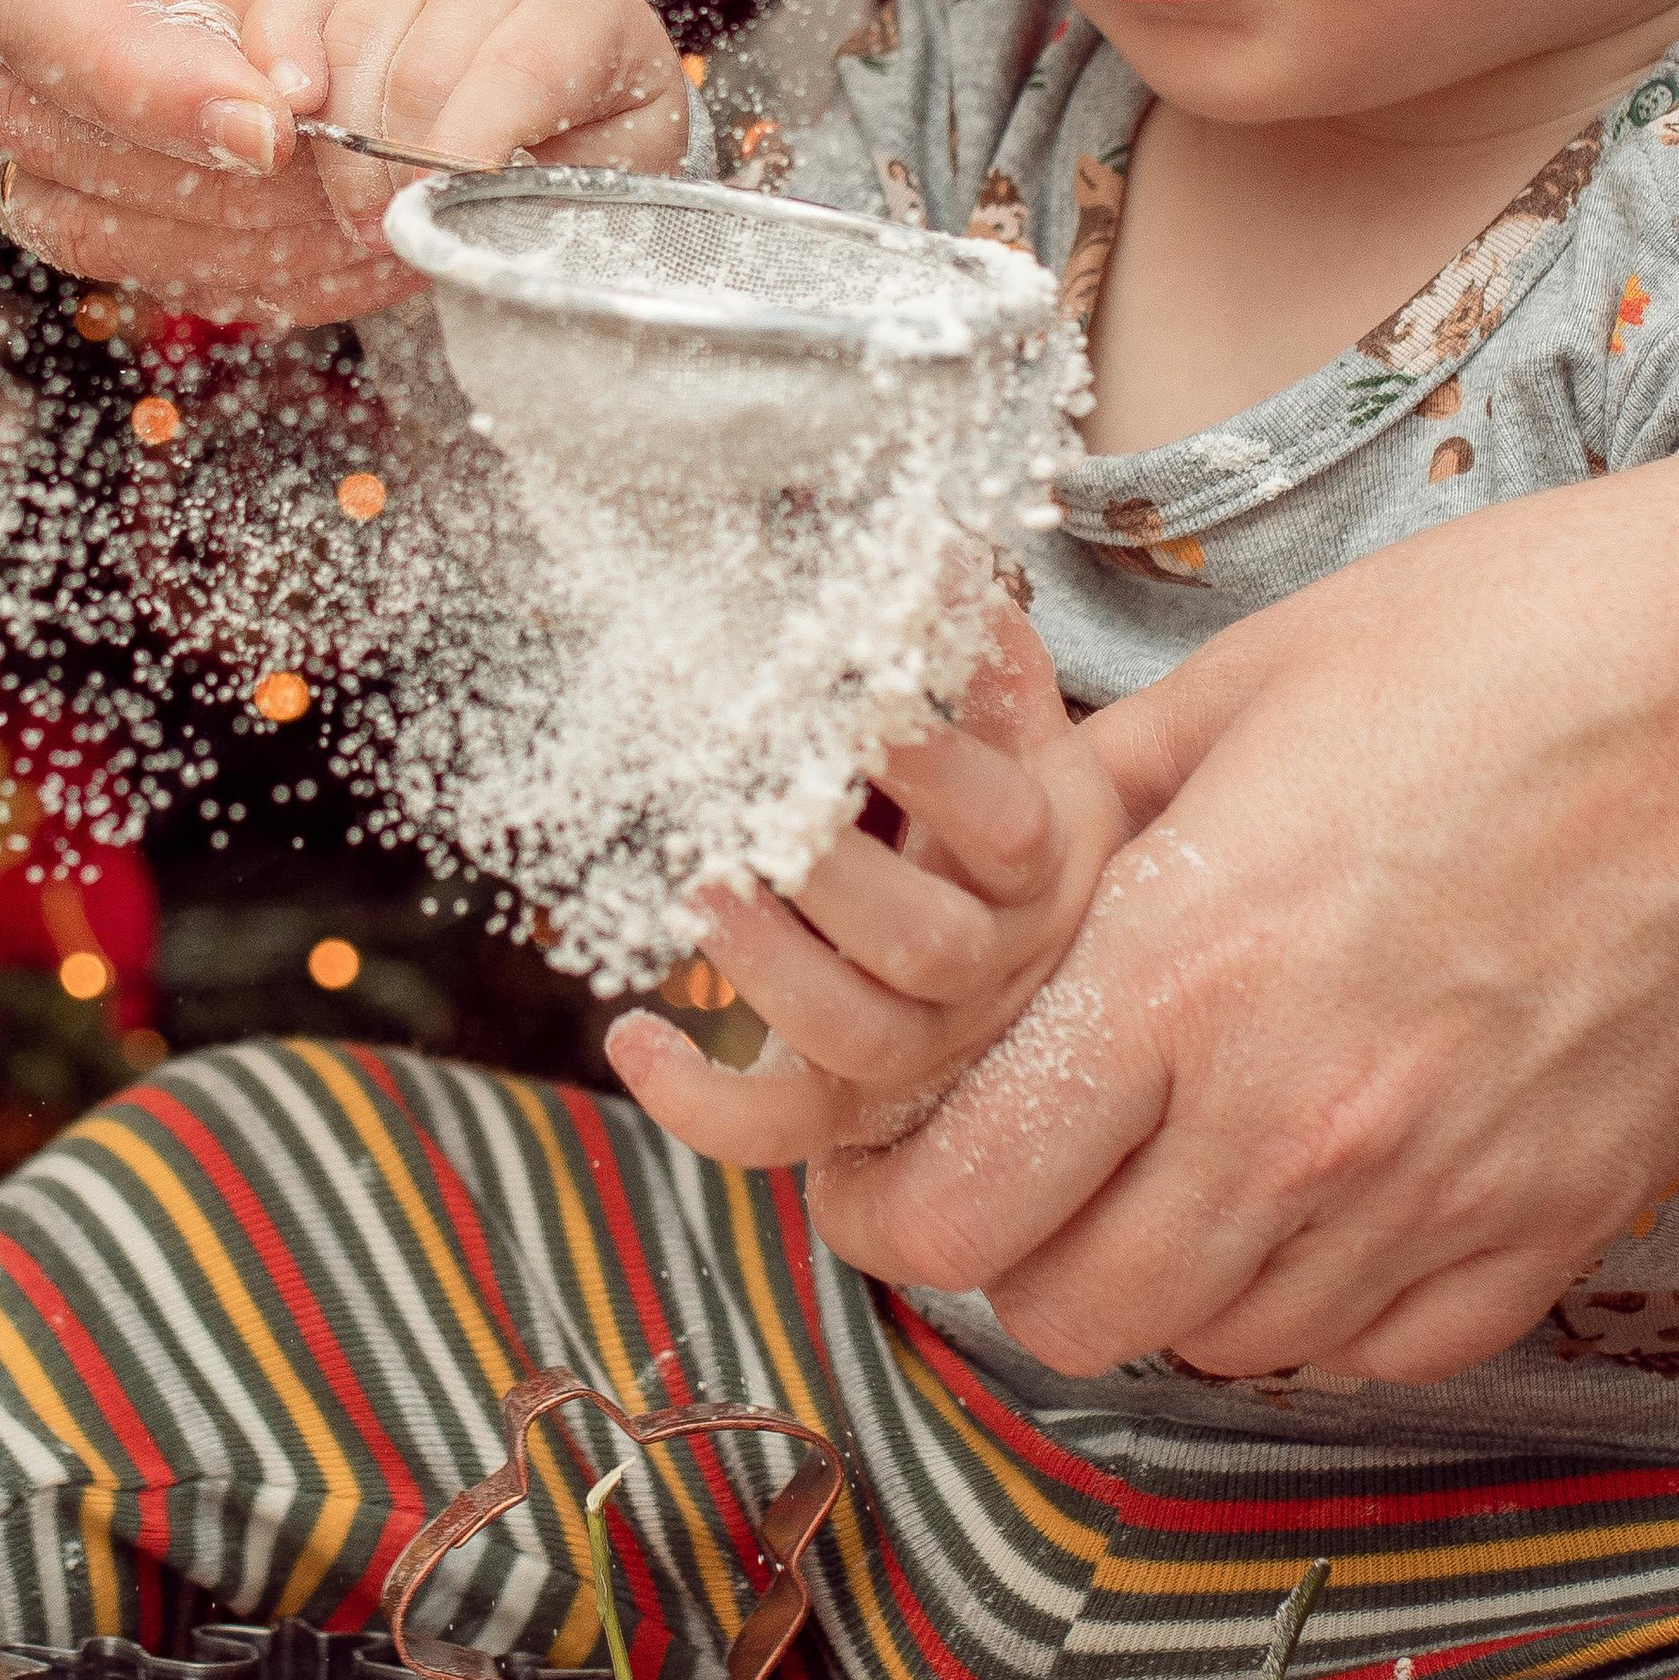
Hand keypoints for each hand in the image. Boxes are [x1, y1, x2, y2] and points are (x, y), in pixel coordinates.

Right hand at [0, 0, 550, 321]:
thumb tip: (242, 113)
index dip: (138, 80)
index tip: (272, 133)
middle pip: (23, 98)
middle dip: (181, 162)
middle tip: (336, 181)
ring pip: (52, 183)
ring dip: (198, 221)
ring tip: (340, 214)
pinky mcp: (46, 116)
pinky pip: (92, 222)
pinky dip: (198, 246)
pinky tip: (305, 237)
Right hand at [254, 0, 689, 248]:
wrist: (565, 87)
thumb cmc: (588, 141)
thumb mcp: (607, 178)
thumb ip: (556, 201)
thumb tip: (474, 234)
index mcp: (580, 10)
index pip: (521, 69)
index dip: (471, 145)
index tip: (438, 207)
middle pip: (420, 67)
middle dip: (397, 169)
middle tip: (395, 236)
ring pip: (349, 45)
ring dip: (340, 150)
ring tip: (364, 216)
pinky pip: (287, 3)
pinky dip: (272, 66)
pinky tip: (278, 134)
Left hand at [605, 597, 1124, 1165]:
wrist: (1036, 953)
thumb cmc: (1003, 815)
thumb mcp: (1021, 737)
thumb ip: (983, 661)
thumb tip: (941, 547)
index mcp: (1045, 865)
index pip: (1007, 830)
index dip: (938, 774)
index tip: (865, 708)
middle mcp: (997, 970)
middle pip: (931, 949)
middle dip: (837, 883)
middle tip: (754, 817)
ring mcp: (930, 1048)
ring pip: (859, 1040)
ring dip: (770, 971)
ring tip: (697, 890)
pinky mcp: (856, 1106)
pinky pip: (784, 1132)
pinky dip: (703, 1106)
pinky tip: (633, 1036)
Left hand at [804, 364, 1678, 1384]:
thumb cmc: (1513, 644)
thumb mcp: (1244, 684)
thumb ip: (1091, 807)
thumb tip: (990, 867)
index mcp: (1180, 972)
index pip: (957, 1211)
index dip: (896, 1201)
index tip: (907, 1155)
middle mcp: (1288, 1122)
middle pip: (1064, 1314)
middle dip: (1019, 1250)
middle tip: (1045, 1157)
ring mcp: (1430, 1198)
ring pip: (1216, 1346)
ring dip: (1173, 1274)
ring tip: (1198, 1153)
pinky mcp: (1552, 1232)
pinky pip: (1377, 1352)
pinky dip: (1325, 1300)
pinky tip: (1332, 1185)